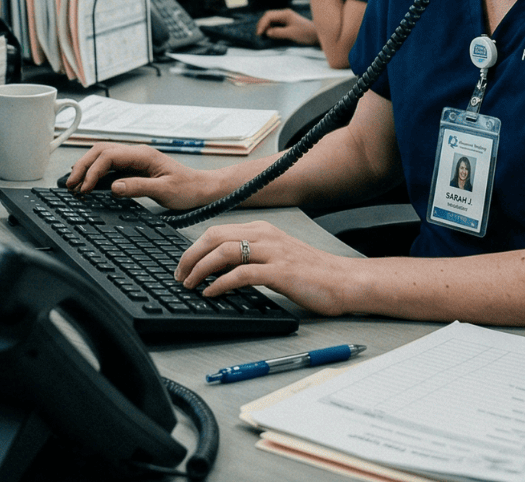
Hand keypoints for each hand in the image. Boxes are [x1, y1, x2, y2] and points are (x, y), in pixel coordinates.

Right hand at [65, 143, 223, 209]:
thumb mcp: (165, 191)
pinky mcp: (135, 168)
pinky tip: (89, 182)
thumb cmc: (188, 189)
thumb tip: (114, 187)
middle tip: (70, 185)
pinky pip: (110, 165)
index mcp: (143, 155)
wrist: (203, 189)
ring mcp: (135, 159)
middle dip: (83, 166)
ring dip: (87, 167)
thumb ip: (138, 187)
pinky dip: (96, 172)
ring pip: (103, 155)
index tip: (84, 188)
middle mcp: (136, 153)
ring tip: (74, 183)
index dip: (92, 171)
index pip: (108, 156)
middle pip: (100, 151)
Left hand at [175, 220, 361, 315]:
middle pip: (214, 237)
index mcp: (263, 230)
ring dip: (200, 269)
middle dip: (190, 256)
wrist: (345, 281)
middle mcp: (265, 236)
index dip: (195, 248)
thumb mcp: (278, 257)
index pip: (217, 231)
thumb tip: (219, 270)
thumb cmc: (313, 274)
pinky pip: (241, 274)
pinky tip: (212, 293)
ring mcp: (273, 252)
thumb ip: (252, 257)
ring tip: (190, 284)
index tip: (183, 265)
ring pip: (224, 252)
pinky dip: (221, 283)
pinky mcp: (280, 272)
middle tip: (179, 275)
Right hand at [256, 9, 318, 44]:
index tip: (259, 33)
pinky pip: (276, 24)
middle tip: (259, 34)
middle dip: (262, 24)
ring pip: (272, 20)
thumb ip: (278, 32)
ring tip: (263, 35)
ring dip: (266, 27)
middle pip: (269, 16)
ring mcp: (286, 18)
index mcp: (285, 14)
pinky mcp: (288, 24)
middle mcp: (285, 14)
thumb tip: (267, 32)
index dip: (262, 24)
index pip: (269, 16)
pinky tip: (270, 35)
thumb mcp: (291, 34)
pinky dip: (271, 29)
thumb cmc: (306, 34)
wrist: (317, 35)